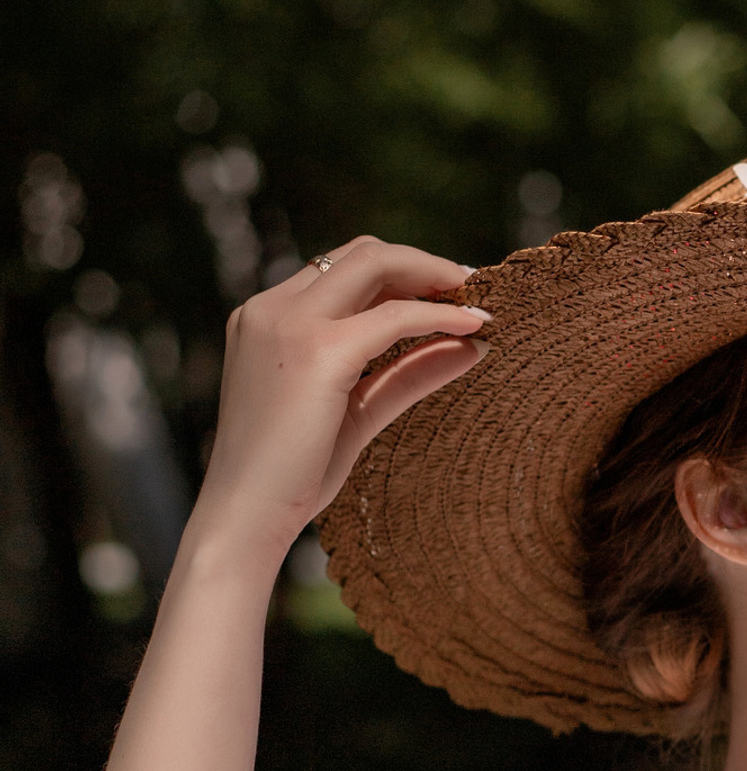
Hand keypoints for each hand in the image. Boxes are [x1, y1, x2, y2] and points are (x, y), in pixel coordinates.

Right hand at [192, 237, 488, 564]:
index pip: (341, 269)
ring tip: (477, 300)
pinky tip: (476, 325)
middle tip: (471, 288)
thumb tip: (473, 345)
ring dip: (434, 275)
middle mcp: (272, 310)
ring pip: (376, 264)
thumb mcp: (357, 410)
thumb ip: (408, 372)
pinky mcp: (319, 352)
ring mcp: (289, 325)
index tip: (446, 292)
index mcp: (267, 318)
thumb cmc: (293, 474)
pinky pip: (396, 316)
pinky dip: (439, 315)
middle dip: (422, 264)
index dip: (399, 273)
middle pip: (361, 253)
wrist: (245, 517)